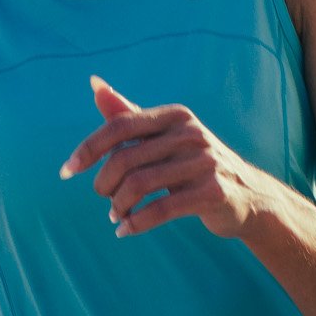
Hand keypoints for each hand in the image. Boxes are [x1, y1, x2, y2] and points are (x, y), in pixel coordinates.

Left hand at [62, 75, 267, 241]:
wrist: (248, 195)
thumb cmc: (194, 165)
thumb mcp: (164, 136)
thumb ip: (129, 114)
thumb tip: (94, 84)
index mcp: (175, 116)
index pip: (119, 126)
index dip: (88, 150)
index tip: (66, 172)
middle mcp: (191, 134)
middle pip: (125, 159)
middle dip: (104, 185)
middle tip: (104, 199)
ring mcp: (205, 163)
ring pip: (139, 185)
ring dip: (118, 206)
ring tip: (115, 215)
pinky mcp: (213, 192)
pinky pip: (161, 210)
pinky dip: (136, 223)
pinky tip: (125, 231)